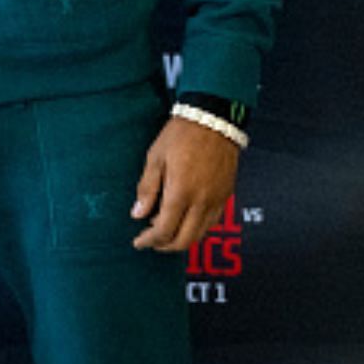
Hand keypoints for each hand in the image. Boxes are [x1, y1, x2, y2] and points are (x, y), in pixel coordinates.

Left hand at [130, 116, 239, 251]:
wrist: (214, 118)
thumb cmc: (182, 134)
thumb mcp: (155, 157)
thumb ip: (147, 189)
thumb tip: (137, 213)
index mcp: (181, 192)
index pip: (164, 231)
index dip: (148, 241)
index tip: (138, 241)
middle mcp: (202, 201)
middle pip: (184, 241)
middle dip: (165, 245)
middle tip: (151, 239)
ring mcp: (217, 199)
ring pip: (200, 235)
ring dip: (182, 238)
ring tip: (167, 227)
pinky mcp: (226, 194)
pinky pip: (212, 222)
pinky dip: (197, 228)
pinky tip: (185, 217)